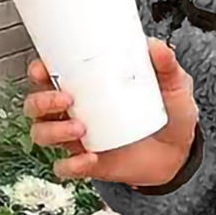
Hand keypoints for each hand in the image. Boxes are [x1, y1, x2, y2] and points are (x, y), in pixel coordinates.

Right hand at [23, 38, 199, 185]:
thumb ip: (167, 68)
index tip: (43, 68)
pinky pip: (65, 167)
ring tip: (80, 129)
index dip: (38, 71)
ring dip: (53, 130)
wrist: (179, 154)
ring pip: (42, 134)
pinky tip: (90, 158)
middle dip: (41, 101)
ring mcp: (79, 139)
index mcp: (88, 88)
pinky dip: (71, 164)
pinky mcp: (88, 163)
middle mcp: (76, 112)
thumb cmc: (168, 116)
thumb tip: (158, 47)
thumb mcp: (173, 88)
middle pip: (36, 105)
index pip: (50, 76)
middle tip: (66, 98)